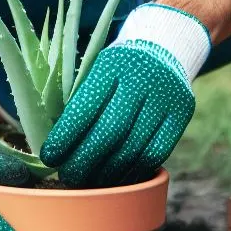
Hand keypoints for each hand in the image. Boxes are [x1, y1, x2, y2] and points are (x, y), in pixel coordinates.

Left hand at [39, 3, 208, 186]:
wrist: (163, 49)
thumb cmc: (117, 68)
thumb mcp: (96, 70)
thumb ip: (79, 101)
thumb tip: (55, 145)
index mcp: (111, 64)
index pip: (85, 107)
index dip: (65, 136)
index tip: (49, 156)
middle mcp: (141, 79)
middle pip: (110, 131)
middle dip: (84, 160)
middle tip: (68, 177)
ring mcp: (165, 96)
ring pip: (133, 147)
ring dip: (108, 171)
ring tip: (90, 182)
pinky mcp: (182, 113)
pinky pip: (157, 152)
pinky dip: (134, 169)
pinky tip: (118, 176)